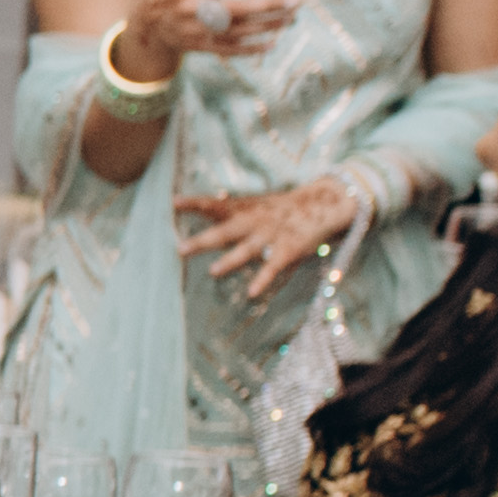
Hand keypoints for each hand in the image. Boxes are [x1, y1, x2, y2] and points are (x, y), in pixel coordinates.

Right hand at [107, 0, 296, 84]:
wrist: (150, 21)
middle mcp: (190, 8)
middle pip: (234, 9)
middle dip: (268, 5)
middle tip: (298, 0)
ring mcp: (194, 30)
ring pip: (237, 31)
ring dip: (268, 26)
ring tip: (293, 17)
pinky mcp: (199, 47)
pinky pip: (229, 50)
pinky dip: (251, 49)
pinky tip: (274, 43)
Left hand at [174, 177, 360, 298]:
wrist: (323, 203)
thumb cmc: (277, 208)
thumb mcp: (251, 204)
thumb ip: (226, 210)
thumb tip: (191, 208)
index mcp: (243, 209)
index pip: (215, 204)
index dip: (195, 203)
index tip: (174, 202)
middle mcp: (253, 222)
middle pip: (225, 231)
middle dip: (204, 241)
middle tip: (180, 249)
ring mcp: (270, 236)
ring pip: (247, 250)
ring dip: (230, 261)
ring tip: (212, 272)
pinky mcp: (288, 250)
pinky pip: (273, 267)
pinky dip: (263, 280)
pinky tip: (251, 294)